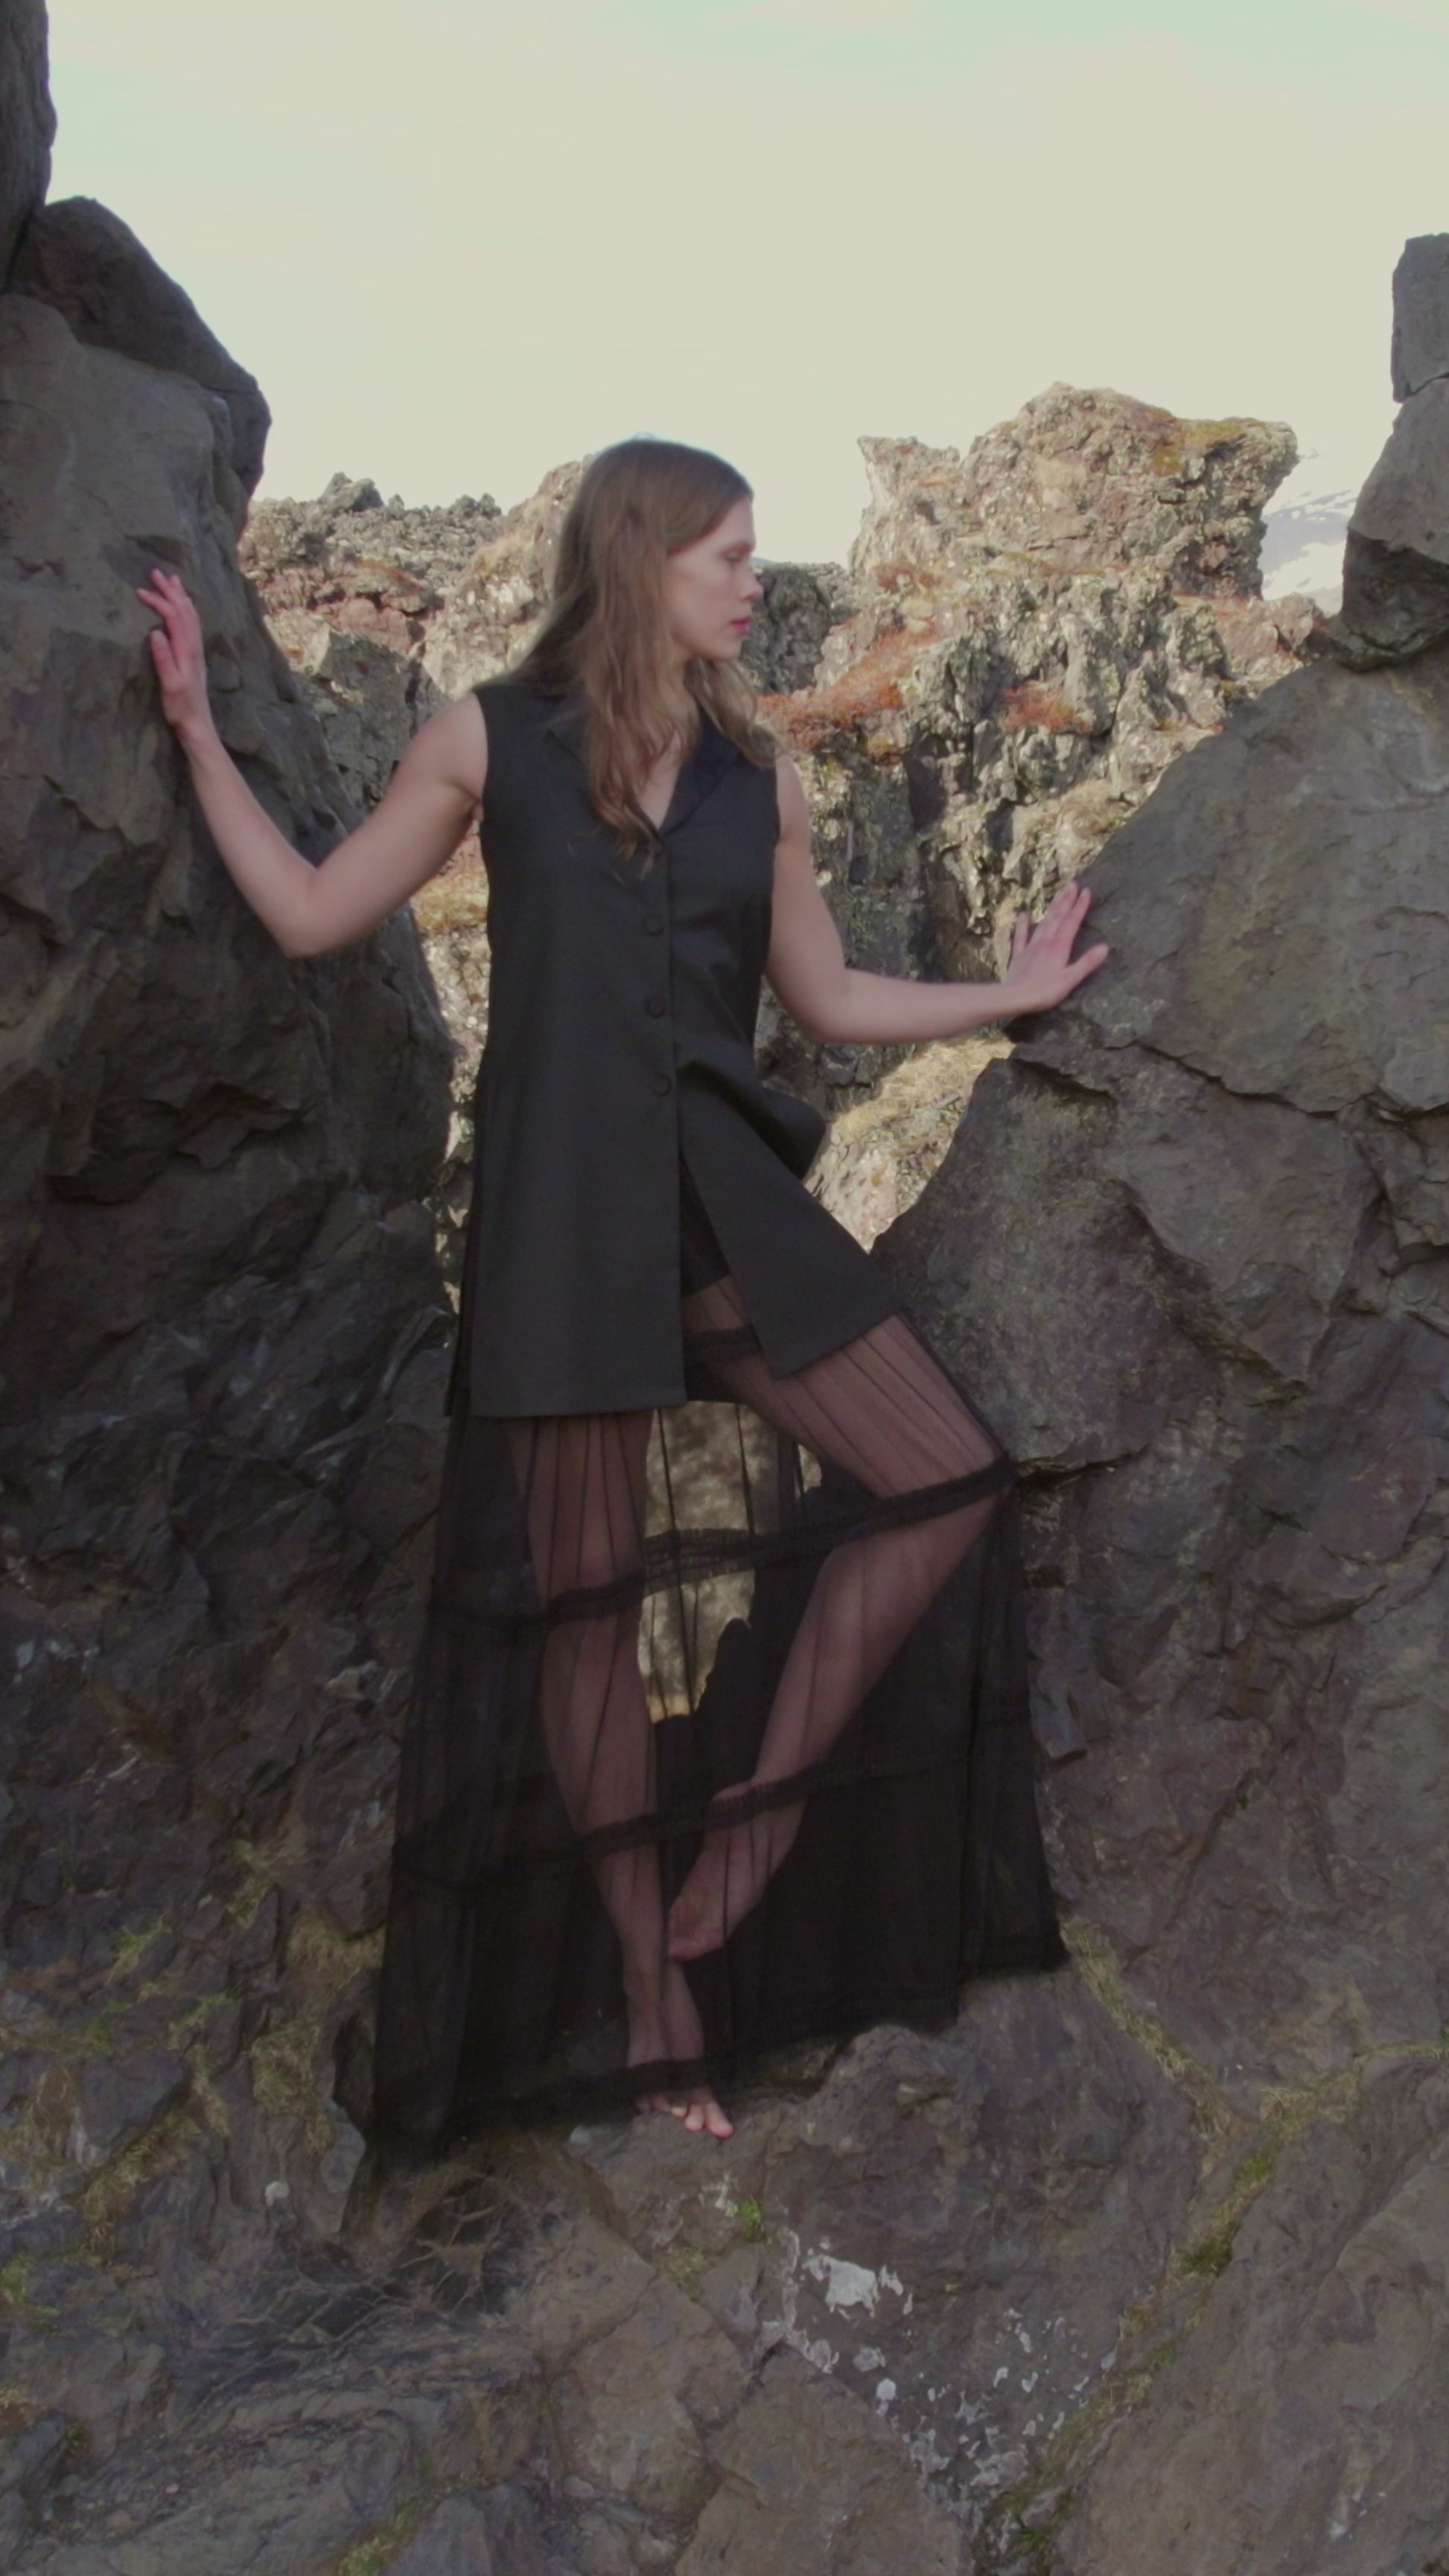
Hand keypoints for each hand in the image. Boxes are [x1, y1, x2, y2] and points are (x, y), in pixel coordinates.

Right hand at [135, 567, 215, 751]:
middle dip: (171, 591)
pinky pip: (192, 625)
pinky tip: (183, 609)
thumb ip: (164, 658)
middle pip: (185, 611)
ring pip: (191, 616)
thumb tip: (155, 632)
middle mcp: (194, 647)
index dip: (159, 601)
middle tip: (157, 572)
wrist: (198, 725)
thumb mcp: (170, 685)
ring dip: (181, 597)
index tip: (140, 590)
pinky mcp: (194, 657)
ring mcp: (196, 651)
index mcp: (187, 651)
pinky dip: (186, 610)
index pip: (173, 617)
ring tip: (172, 581)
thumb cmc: (181, 708)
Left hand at [999, 880, 1108, 1017]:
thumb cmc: (1045, 991)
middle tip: (1072, 884)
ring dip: (1052, 907)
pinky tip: (1024, 914)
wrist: (1014, 997)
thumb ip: (1087, 963)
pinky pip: (1021, 936)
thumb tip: (1105, 947)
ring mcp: (1031, 947)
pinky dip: (1023, 924)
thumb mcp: (1070, 979)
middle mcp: (1046, 941)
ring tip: (1058, 894)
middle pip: (1058, 917)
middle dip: (1066, 899)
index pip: (1072, 921)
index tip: (1086, 891)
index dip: (1080, 906)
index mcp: (1060, 946)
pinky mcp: (1019, 955)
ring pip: (1043, 922)